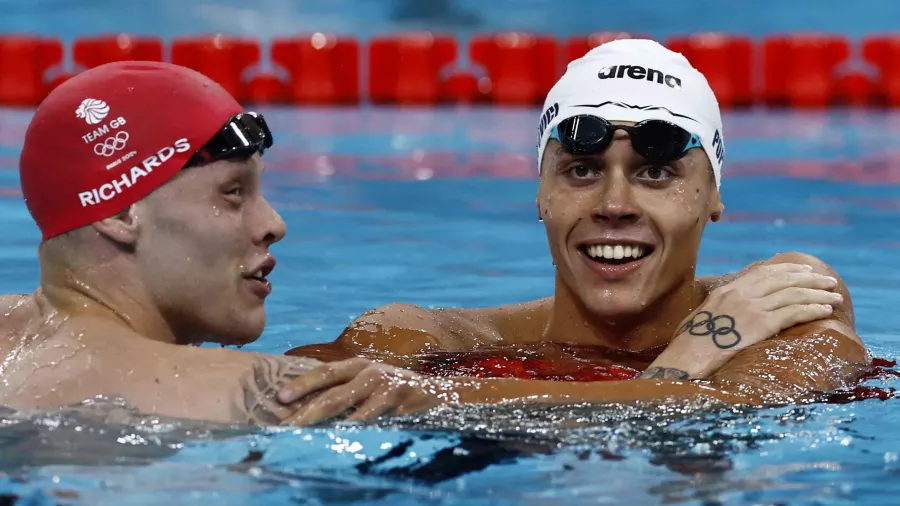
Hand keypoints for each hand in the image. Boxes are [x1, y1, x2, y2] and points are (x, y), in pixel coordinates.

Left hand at [275, 358, 461, 424]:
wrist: (441, 391)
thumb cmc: (397, 390)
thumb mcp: (371, 382)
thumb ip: (347, 388)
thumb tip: (308, 406)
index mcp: (357, 365)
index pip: (323, 373)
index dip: (301, 384)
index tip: (279, 398)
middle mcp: (368, 370)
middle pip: (331, 392)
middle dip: (306, 410)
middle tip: (286, 425)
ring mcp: (385, 383)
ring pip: (349, 406)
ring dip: (326, 424)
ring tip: (307, 436)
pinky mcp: (400, 397)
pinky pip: (373, 418)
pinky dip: (357, 429)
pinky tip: (343, 439)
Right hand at [646, 262, 841, 378]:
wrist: (688, 355)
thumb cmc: (690, 342)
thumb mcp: (703, 316)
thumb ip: (721, 308)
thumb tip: (730, 310)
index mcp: (728, 289)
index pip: (765, 273)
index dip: (789, 270)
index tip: (805, 270)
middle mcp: (741, 293)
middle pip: (784, 280)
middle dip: (810, 279)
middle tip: (828, 281)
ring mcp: (752, 307)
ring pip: (794, 294)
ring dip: (818, 294)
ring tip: (835, 296)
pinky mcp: (760, 324)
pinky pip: (793, 312)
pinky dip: (812, 309)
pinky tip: (825, 310)